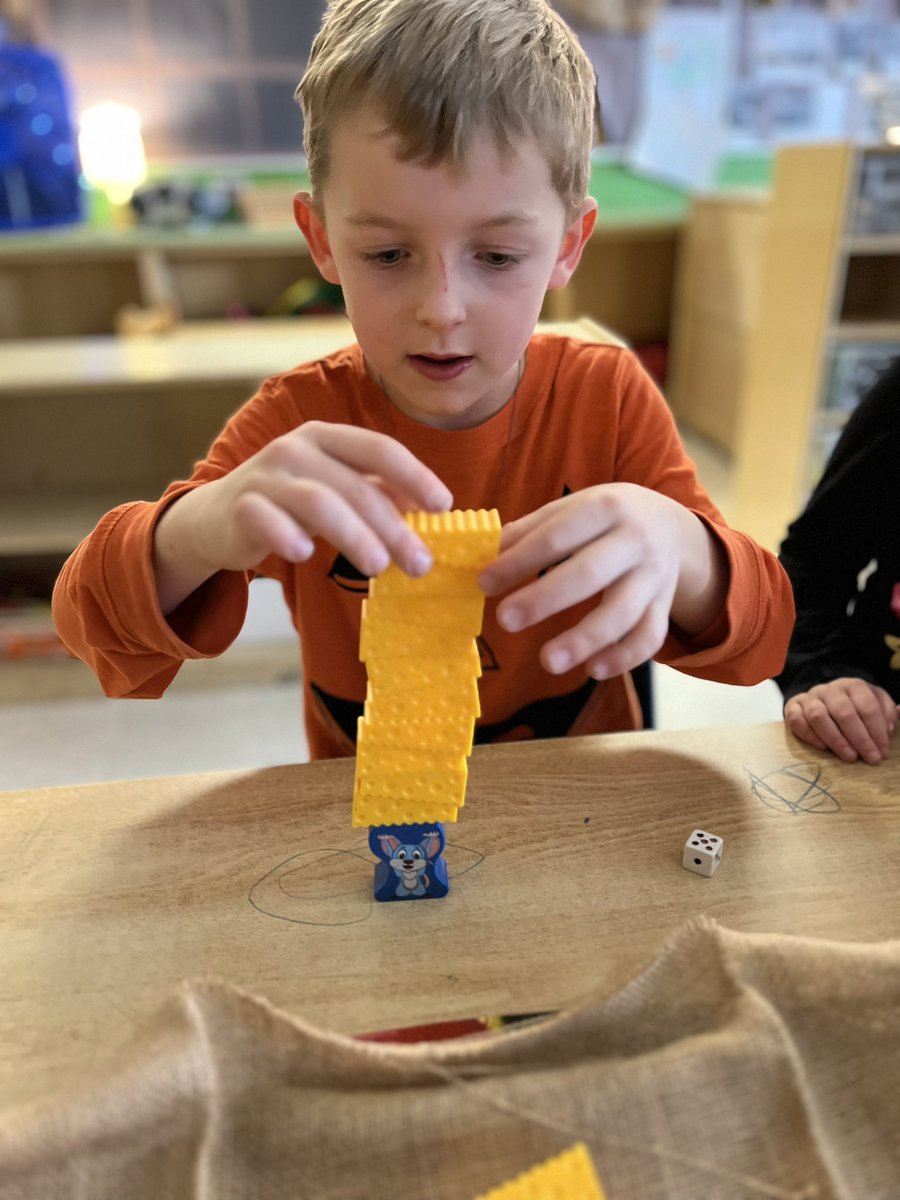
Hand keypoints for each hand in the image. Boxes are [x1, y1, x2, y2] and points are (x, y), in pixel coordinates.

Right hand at [154, 422, 451, 612]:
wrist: (215, 518)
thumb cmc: (289, 504)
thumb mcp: (334, 490)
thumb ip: (376, 493)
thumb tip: (432, 510)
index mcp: (327, 438)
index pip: (379, 449)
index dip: (414, 476)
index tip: (444, 506)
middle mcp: (296, 448)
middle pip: (356, 485)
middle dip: (393, 527)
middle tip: (420, 564)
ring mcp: (266, 475)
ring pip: (319, 502)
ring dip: (354, 535)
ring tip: (379, 567)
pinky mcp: (240, 506)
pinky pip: (266, 518)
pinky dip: (286, 535)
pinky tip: (305, 555)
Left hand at [478, 484, 725, 678]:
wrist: (671, 527)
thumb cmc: (604, 520)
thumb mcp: (572, 509)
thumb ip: (530, 531)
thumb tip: (484, 555)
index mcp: (605, 507)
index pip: (557, 536)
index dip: (520, 561)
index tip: (484, 582)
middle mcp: (635, 540)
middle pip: (590, 574)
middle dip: (545, 599)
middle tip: (505, 620)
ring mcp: (654, 576)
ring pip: (623, 613)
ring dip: (585, 639)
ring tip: (547, 661)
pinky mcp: (664, 606)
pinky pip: (649, 637)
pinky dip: (624, 657)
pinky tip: (592, 670)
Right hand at [784, 678, 898, 764]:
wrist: (823, 698)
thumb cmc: (853, 705)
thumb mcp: (874, 703)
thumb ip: (887, 712)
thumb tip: (894, 725)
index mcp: (853, 686)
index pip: (867, 706)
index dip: (877, 730)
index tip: (883, 751)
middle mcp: (830, 689)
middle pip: (844, 712)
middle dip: (860, 738)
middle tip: (871, 759)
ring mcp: (810, 697)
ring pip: (819, 716)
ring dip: (836, 739)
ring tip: (850, 757)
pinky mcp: (793, 706)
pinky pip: (796, 720)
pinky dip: (809, 735)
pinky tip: (823, 748)